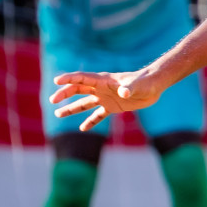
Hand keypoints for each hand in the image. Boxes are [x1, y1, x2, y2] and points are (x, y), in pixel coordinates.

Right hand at [49, 68, 163, 131]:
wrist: (154, 86)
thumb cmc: (145, 82)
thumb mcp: (137, 85)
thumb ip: (129, 88)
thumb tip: (124, 93)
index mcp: (103, 80)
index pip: (82, 78)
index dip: (69, 79)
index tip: (57, 81)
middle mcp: (101, 88)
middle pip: (78, 89)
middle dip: (65, 94)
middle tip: (53, 100)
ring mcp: (106, 98)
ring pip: (84, 103)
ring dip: (71, 108)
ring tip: (57, 114)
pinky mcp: (112, 107)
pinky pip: (98, 115)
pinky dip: (90, 121)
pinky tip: (82, 129)